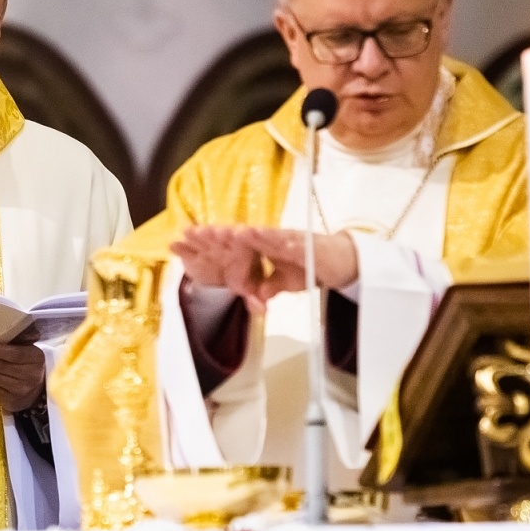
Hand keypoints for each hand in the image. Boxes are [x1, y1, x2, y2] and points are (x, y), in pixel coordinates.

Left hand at [171, 226, 358, 312]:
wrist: (345, 262)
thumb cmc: (312, 267)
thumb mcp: (282, 283)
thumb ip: (264, 287)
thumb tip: (252, 299)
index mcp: (263, 246)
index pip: (233, 243)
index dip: (210, 241)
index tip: (184, 238)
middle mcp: (273, 239)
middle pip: (242, 236)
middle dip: (219, 234)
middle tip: (194, 232)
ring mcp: (290, 240)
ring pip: (264, 236)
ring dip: (247, 234)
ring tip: (230, 233)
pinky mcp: (308, 245)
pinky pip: (291, 243)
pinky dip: (278, 240)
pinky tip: (266, 238)